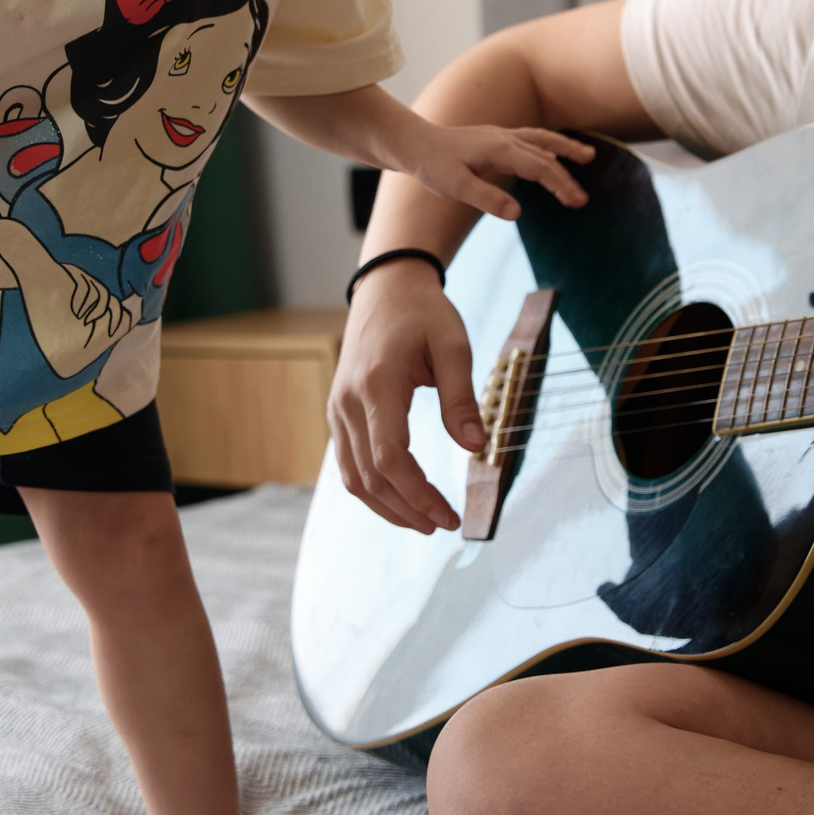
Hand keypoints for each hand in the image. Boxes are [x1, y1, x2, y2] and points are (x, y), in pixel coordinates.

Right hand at [327, 260, 481, 532]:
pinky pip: (348, 465)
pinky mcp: (338, 414)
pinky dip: (373, 490)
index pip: (390, 458)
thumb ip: (461, 397)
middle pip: (370, 477)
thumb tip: (476, 446)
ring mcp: (337, 410)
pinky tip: (401, 500)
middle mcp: (348, 402)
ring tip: (424, 522)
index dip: (418, 495)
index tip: (450, 516)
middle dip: (407, 509)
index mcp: (377, 385)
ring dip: (388, 507)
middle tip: (444, 525)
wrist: (385, 289)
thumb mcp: (453, 345)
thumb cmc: (422, 314)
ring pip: (353, 478)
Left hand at [393, 123, 593, 221]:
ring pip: (540, 140)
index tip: (577, 202)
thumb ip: (486, 198)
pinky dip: (548, 145)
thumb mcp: (455, 187)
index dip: (561, 184)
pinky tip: (553, 154)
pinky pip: (530, 139)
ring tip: (588, 156)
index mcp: (499, 149)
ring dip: (564, 149)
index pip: (540, 166)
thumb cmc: (432, 165)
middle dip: (566, 175)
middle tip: (583, 199)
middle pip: (545, 154)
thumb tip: (517, 213)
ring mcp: (501, 136)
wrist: (414, 144)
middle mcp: (504, 138)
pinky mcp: (495, 140)